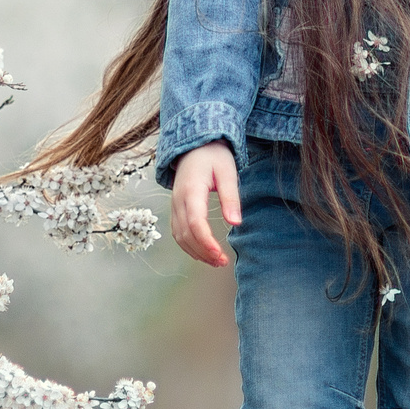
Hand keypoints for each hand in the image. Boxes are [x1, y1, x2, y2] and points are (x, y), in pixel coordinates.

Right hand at [170, 141, 241, 267]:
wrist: (194, 146)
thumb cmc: (213, 156)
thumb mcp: (227, 172)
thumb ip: (230, 197)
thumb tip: (235, 223)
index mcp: (191, 190)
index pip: (195, 222)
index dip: (206, 242)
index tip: (220, 254)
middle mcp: (178, 200)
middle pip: (185, 234)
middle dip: (203, 252)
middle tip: (222, 262)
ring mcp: (174, 205)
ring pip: (179, 236)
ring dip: (195, 252)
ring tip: (215, 261)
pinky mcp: (176, 209)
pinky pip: (178, 232)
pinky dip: (189, 246)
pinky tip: (203, 253)